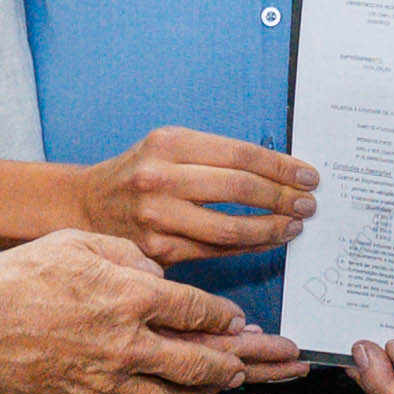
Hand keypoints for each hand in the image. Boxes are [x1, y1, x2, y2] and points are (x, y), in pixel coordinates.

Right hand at [0, 229, 300, 393]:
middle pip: (204, 362)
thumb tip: (159, 274)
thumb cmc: (19, 277)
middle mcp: (129, 344)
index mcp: (131, 297)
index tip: (241, 323)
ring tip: (233, 384)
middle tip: (277, 362)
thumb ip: (129, 256)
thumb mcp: (80, 243)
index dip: (225, 320)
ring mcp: (109, 382)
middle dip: (247, 362)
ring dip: (211, 390)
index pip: (199, 312)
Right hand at [76, 126, 318, 262]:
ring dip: (272, 227)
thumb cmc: (138, 175)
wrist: (85, 206)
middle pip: (240, 188)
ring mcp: (158, 216)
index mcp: (169, 143)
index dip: (280, 166)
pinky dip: (249, 246)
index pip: (240, 153)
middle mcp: (161, 177)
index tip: (307, 175)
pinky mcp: (158, 250)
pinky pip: (217, 250)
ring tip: (294, 225)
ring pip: (231, 226)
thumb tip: (277, 170)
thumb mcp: (167, 148)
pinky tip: (267, 241)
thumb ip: (214, 156)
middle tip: (308, 203)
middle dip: (283, 196)